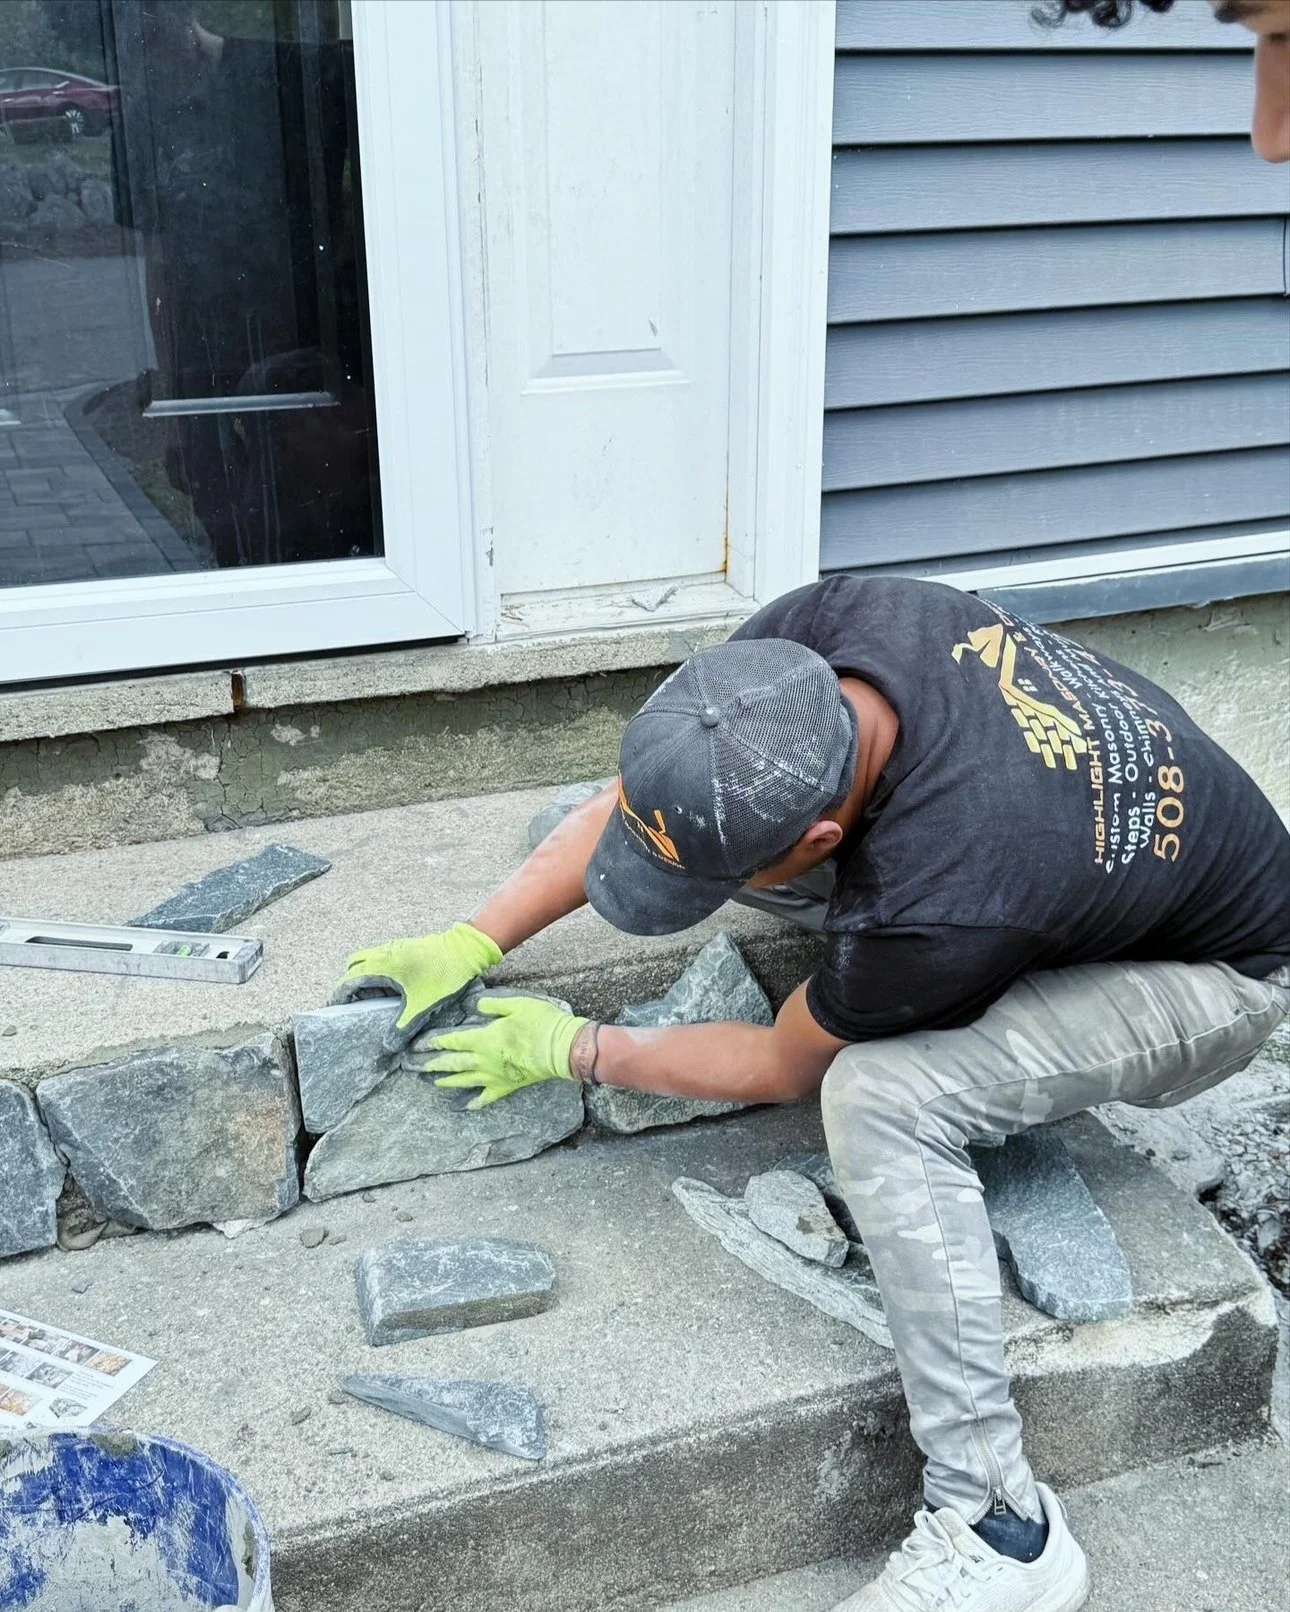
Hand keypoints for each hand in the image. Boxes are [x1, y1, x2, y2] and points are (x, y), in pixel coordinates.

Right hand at [333, 922, 502, 1051]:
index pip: (348, 980)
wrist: (467, 949)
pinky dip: (381, 973)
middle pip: (354, 969)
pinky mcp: (406, 948)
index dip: (339, 996)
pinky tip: (395, 991)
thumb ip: (403, 1027)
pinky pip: (384, 959)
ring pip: (369, 962)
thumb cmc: (444, 975)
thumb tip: (388, 1046)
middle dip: (352, 987)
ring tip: (376, 1002)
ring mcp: (395, 948)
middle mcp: (384, 953)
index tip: (334, 1010)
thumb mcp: (422, 1006)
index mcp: (382, 966)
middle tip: (357, 1007)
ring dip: (368, 980)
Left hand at [409, 993, 588, 1109]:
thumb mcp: (515, 1004)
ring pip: (464, 1080)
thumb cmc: (540, 1023)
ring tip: (432, 1081)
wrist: (562, 1049)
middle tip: (413, 1067)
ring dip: (446, 1081)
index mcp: (483, 1038)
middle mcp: (483, 1060)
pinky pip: (486, 1097)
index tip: (417, 1045)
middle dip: (431, 1064)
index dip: (433, 1042)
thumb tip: (472, 1005)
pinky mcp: (506, 1086)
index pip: (451, 1041)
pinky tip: (464, 1106)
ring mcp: (494, 1076)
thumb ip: (490, 1005)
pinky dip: (474, 1102)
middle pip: (452, 1063)